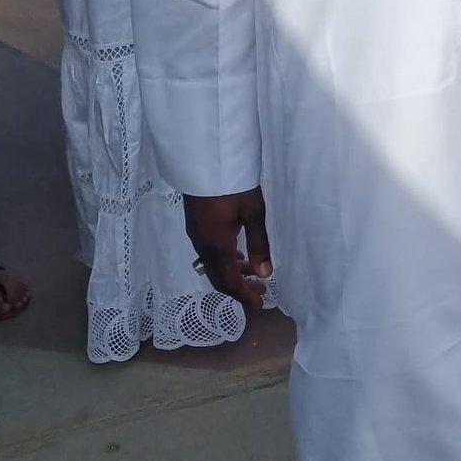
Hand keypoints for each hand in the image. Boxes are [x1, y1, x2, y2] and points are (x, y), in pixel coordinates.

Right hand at [183, 189, 271, 309]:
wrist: (206, 159)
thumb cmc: (233, 185)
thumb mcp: (253, 212)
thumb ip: (259, 244)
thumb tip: (264, 274)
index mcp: (217, 246)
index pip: (229, 282)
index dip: (244, 295)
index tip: (260, 302)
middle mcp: (202, 245)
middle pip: (218, 277)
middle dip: (238, 288)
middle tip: (259, 291)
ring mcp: (196, 234)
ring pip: (212, 265)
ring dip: (231, 273)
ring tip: (252, 272)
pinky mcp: (195, 224)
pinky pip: (208, 253)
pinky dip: (224, 260)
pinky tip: (236, 251)